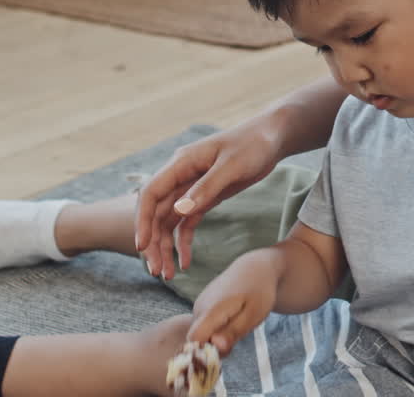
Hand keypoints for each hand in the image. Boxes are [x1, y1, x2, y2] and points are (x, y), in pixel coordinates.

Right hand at [135, 121, 281, 279]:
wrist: (271, 138)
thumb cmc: (253, 145)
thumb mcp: (233, 166)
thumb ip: (207, 187)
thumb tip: (180, 210)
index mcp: (181, 163)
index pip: (151, 194)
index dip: (142, 220)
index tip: (142, 246)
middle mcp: (180, 176)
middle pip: (156, 213)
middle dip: (153, 242)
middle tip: (156, 271)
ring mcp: (190, 188)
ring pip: (168, 222)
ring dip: (165, 247)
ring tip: (168, 275)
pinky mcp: (204, 197)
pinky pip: (186, 223)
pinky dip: (183, 242)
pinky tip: (186, 262)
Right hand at [187, 253, 278, 355]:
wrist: (255, 268)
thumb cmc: (258, 291)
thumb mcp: (254, 314)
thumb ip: (234, 331)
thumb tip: (216, 346)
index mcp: (211, 309)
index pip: (194, 339)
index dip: (207, 350)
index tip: (228, 347)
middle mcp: (200, 306)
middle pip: (199, 339)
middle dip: (217, 345)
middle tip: (240, 332)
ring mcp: (199, 304)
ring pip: (203, 332)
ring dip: (219, 335)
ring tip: (239, 322)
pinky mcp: (202, 304)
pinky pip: (206, 324)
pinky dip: (218, 327)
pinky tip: (233, 317)